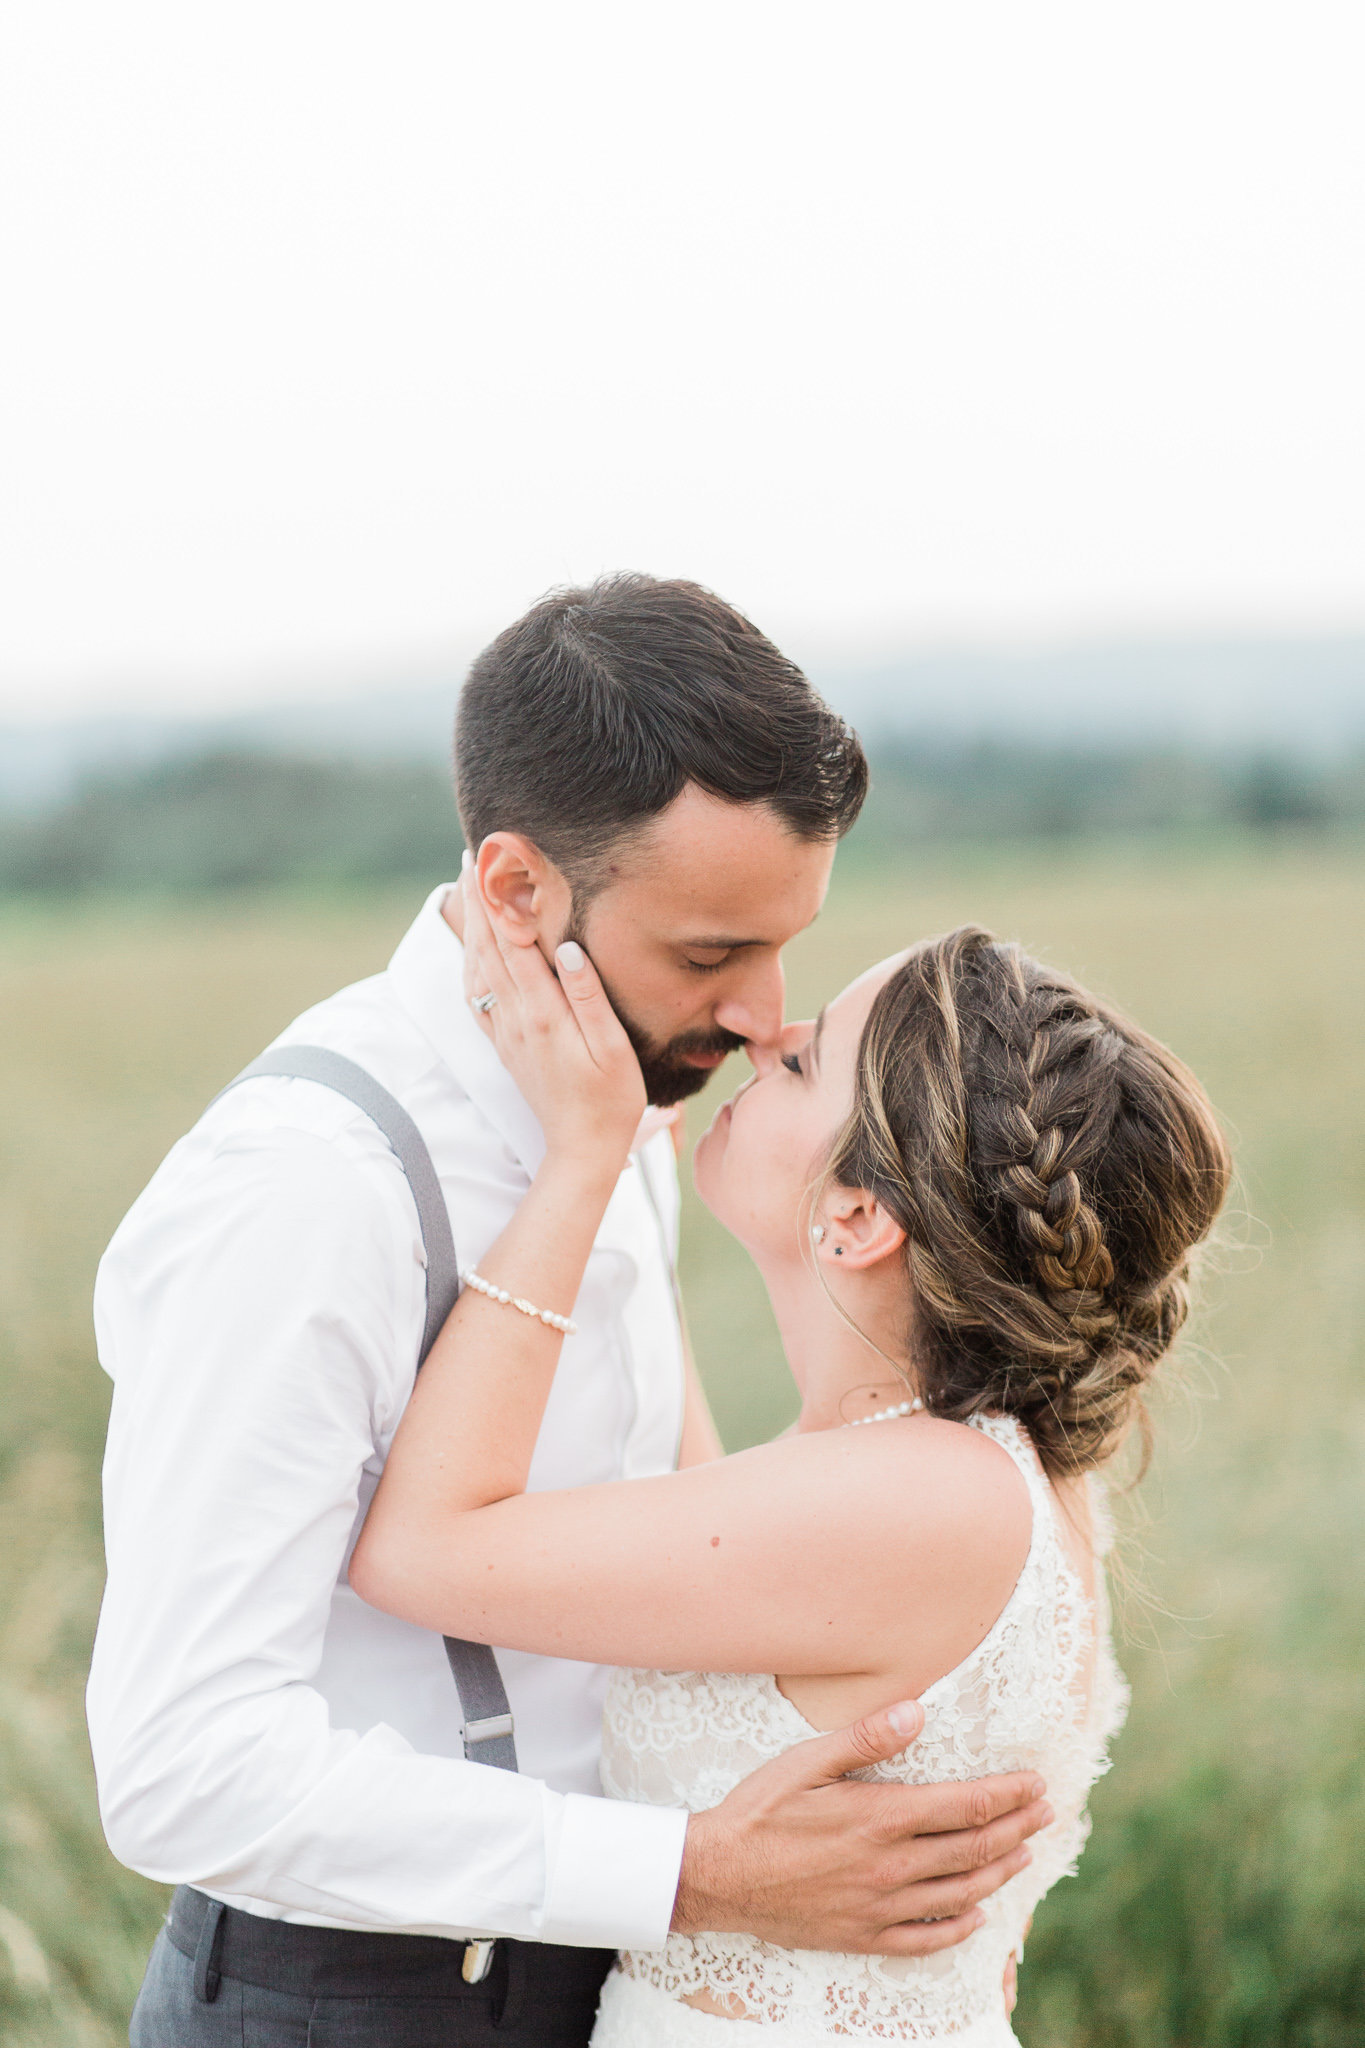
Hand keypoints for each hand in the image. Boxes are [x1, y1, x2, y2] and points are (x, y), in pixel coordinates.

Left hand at [461, 862, 645, 1166]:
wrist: (581, 1147)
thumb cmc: (611, 1097)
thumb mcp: (613, 1048)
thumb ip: (590, 996)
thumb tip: (570, 947)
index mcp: (543, 1013)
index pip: (513, 944)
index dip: (500, 900)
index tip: (492, 862)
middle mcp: (516, 1019)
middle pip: (489, 948)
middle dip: (479, 901)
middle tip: (471, 858)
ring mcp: (506, 1032)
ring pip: (479, 969)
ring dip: (472, 927)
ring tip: (469, 890)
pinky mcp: (505, 1045)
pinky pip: (478, 996)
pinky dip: (471, 964)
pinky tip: (472, 950)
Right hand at [673, 1697, 1051, 1955]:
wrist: (719, 1876)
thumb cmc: (760, 1810)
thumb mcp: (807, 1761)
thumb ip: (866, 1738)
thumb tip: (917, 1711)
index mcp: (882, 1817)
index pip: (966, 1806)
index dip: (1008, 1794)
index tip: (1035, 1783)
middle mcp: (891, 1866)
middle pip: (974, 1848)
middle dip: (1018, 1828)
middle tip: (1047, 1814)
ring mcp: (880, 1906)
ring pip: (960, 1894)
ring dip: (1000, 1872)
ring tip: (1024, 1855)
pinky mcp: (864, 1936)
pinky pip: (926, 1939)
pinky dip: (959, 1927)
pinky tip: (976, 1917)